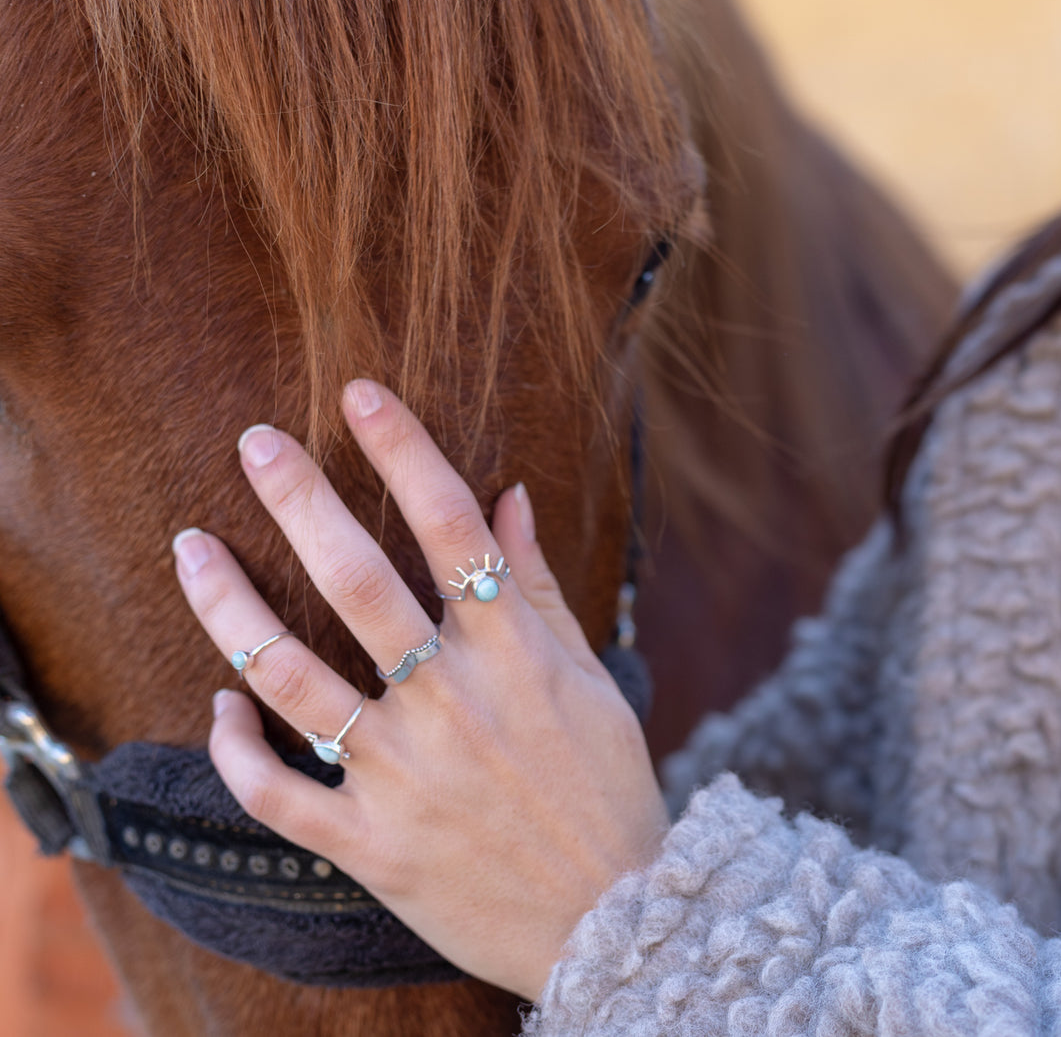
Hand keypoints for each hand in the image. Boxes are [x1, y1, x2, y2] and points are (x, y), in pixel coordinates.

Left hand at [171, 380, 667, 1000]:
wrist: (615, 920)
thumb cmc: (608, 788)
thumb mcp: (589, 677)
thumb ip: (537, 586)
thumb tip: (508, 495)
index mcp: (511, 654)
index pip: (448, 525)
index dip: (402, 450)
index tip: (358, 394)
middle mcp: (449, 702)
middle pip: (356, 582)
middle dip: (299, 501)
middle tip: (254, 443)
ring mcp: (401, 776)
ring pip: (289, 678)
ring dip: (231, 609)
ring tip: (191, 548)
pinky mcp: (370, 846)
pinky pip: (276, 794)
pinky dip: (235, 750)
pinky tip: (218, 707)